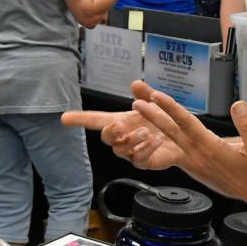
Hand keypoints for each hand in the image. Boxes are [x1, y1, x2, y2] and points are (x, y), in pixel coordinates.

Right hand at [62, 81, 184, 169]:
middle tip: (120, 125)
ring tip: (147, 132)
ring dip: (132, 140)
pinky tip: (158, 139)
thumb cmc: (163, 120)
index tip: (65, 117)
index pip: (95, 120)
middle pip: (106, 138)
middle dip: (110, 132)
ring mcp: (131, 152)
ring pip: (121, 150)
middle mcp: (123, 138)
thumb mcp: (155, 103)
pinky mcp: (143, 162)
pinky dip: (148, 149)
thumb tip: (135, 83)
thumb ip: (145, 94)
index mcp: (121, 122)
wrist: (182, 138)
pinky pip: (139, 159)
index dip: (80, 119)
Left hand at [129, 81, 246, 205]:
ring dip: (156, 126)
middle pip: (171, 132)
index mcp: (212, 149)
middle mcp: (199, 157)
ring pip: (171, 141)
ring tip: (142, 111)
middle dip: (153, 116)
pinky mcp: (195, 168)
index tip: (157, 96)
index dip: (171, 109)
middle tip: (136, 102)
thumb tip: (238, 105)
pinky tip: (157, 131)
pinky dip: (164, 139)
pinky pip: (176, 151)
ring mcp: (195, 164)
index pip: (187, 124)